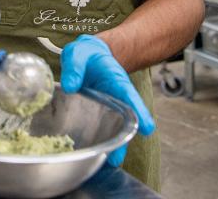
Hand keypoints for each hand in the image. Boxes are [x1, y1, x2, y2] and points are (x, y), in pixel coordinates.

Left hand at [61, 35, 154, 166]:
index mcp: (115, 81)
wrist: (86, 57)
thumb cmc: (85, 55)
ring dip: (112, 145)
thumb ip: (74, 68)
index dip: (139, 113)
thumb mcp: (77, 54)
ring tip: (109, 163)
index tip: (148, 129)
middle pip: (124, 120)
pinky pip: (97, 129)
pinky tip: (94, 154)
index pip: (129, 97)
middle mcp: (114, 98)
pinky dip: (97, 141)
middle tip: (118, 158)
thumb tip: (70, 86)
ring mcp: (106, 108)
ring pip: (112, 128)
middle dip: (123, 139)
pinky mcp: (94, 114)